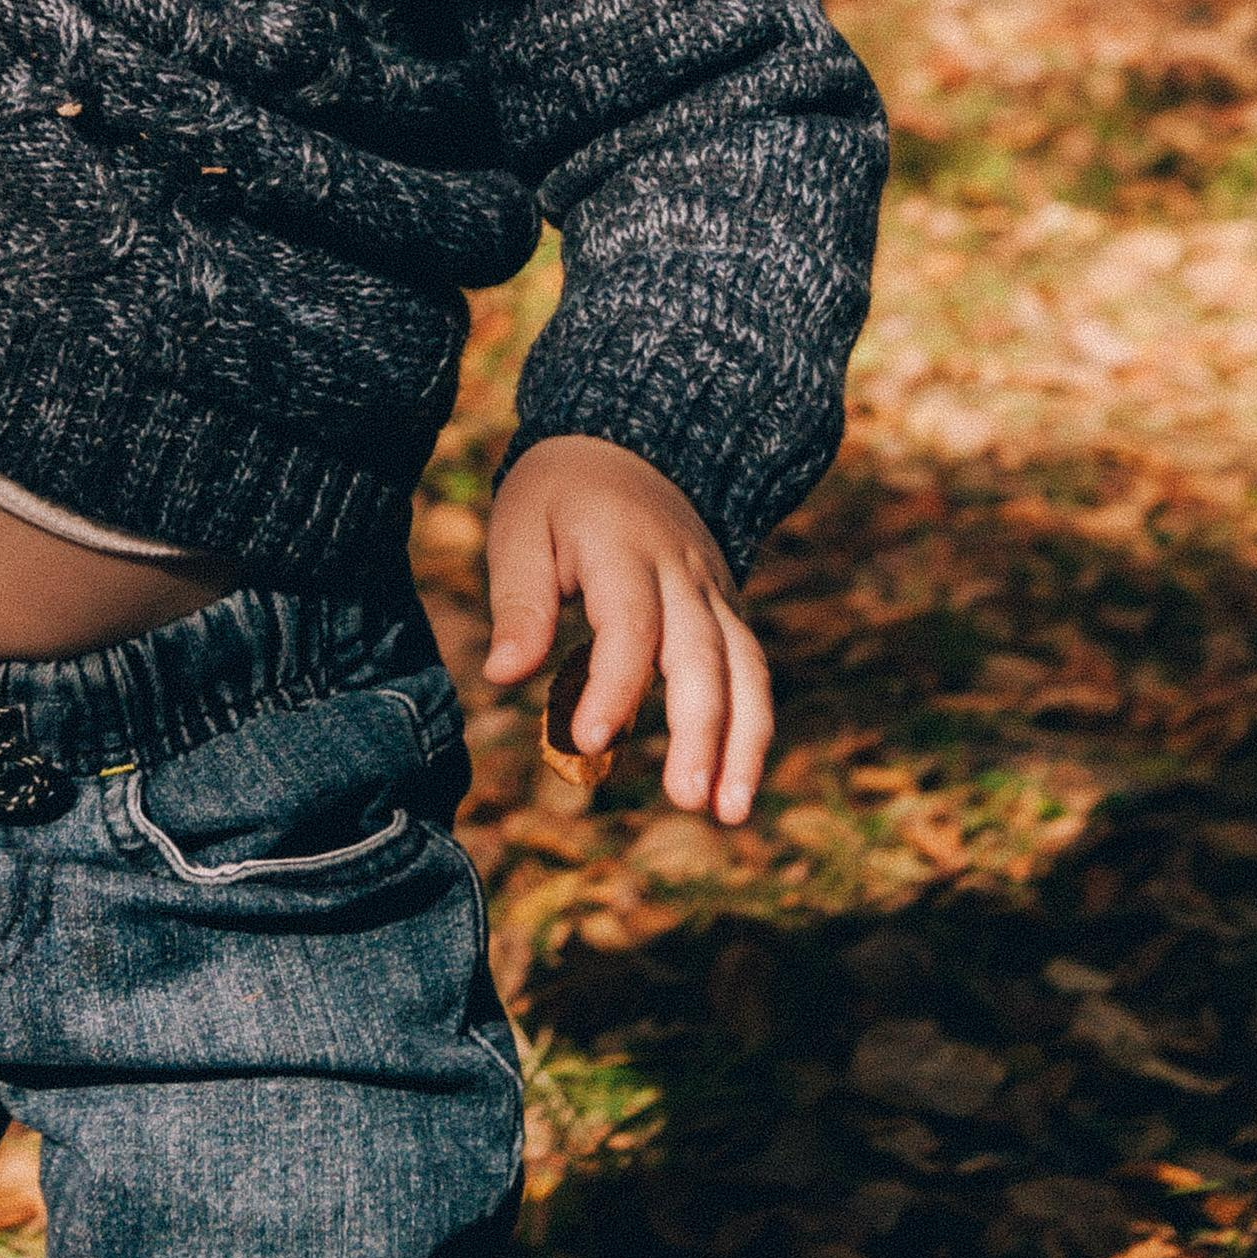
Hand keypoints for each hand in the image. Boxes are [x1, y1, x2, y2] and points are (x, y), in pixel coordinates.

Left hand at [482, 434, 772, 824]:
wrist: (622, 445)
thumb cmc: (556, 498)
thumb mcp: (519, 529)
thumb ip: (519, 602)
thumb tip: (504, 676)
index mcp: (624, 548)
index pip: (630, 625)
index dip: (614, 685)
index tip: (588, 741)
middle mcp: (682, 571)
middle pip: (703, 654)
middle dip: (700, 730)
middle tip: (685, 799)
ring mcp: (714, 591)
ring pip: (745, 668)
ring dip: (744, 741)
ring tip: (730, 813)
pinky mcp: (727, 612)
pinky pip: (751, 670)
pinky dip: (752, 727)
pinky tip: (737, 787)